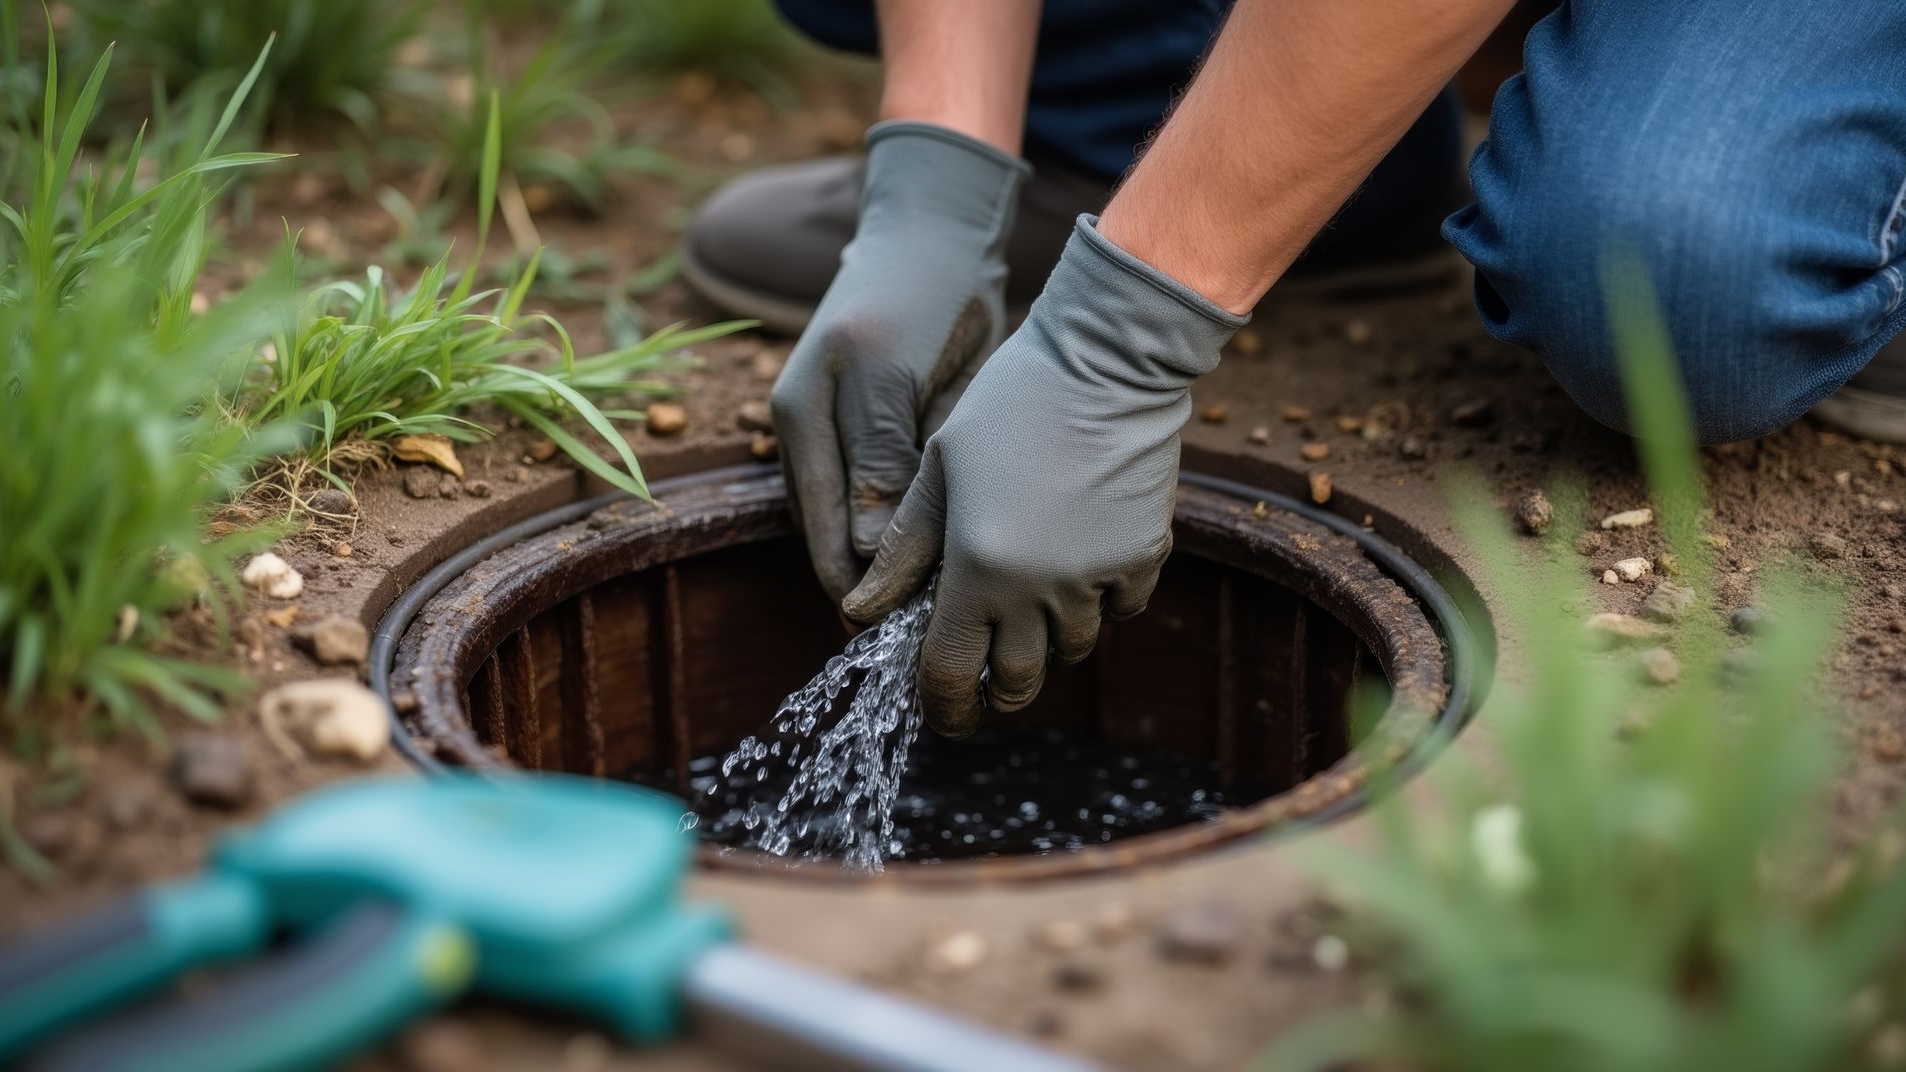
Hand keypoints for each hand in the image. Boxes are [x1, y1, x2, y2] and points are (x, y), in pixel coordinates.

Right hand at [770, 122, 1029, 601]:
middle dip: (884, 591)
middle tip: (947, 632)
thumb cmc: (919, 294)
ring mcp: (834, 436)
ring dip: (900, 567)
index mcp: (800, 425)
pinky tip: (954, 555)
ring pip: (861, 530)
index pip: (823, 543)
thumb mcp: (896, 375)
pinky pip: (883, 502)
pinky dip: (911, 533)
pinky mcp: (868, 430)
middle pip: (836, 546)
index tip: (920, 633)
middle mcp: (806, 440)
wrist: (936, 232)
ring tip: (955, 607)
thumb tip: (865, 555)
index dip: (866, 596)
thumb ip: (879, 461)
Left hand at [842, 216, 1246, 736]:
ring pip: (1071, 648)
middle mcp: (1038, 589)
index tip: (939, 713)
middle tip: (984, 675)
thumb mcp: (939, 470)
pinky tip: (1081, 566)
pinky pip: (1120, 610)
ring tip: (1029, 604)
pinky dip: (1099, 604)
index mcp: (976, 569)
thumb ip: (903, 551)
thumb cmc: (1008, 404)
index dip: (940, 705)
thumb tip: (860, 614)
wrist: (1106, 361)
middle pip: (1015, 681)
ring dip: (1046, 641)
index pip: (950, 673)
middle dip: (993, 690)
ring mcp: (1097, 578)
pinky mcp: (1144, 558)